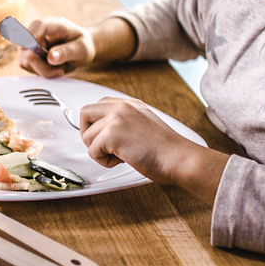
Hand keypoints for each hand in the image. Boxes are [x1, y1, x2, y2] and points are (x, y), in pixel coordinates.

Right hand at [17, 16, 93, 77]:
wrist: (80, 50)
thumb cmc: (82, 46)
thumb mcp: (81, 49)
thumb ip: (67, 52)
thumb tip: (50, 58)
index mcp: (55, 24)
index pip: (39, 25)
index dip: (30, 34)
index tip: (25, 48)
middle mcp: (40, 32)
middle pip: (28, 48)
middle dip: (42, 65)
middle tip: (60, 71)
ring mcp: (31, 43)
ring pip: (27, 61)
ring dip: (43, 70)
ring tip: (60, 69)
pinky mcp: (28, 55)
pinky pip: (28, 67)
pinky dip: (41, 72)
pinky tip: (53, 69)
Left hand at [74, 98, 188, 173]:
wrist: (179, 158)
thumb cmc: (166, 150)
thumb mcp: (143, 125)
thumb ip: (124, 123)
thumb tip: (103, 133)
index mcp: (130, 104)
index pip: (99, 105)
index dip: (96, 124)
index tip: (103, 137)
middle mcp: (122, 106)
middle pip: (85, 113)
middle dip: (89, 133)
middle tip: (105, 147)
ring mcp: (116, 118)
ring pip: (87, 137)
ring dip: (100, 151)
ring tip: (122, 155)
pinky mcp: (112, 134)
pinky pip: (92, 151)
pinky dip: (104, 161)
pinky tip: (123, 160)